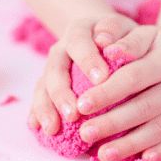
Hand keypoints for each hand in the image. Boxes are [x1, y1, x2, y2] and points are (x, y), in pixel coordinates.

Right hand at [28, 13, 136, 135]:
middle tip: (73, 115)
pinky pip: (38, 99)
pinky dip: (36, 114)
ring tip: (52, 129)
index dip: (88, 59)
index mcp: (79, 32)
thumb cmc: (120, 39)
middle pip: (55, 69)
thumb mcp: (124, 31)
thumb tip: (106, 41)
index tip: (101, 79)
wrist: (101, 36)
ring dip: (45, 108)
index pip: (79, 43)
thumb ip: (118, 33)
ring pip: (43, 86)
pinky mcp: (47, 86)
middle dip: (62, 93)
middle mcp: (61, 50)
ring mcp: (51, 69)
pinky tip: (36, 128)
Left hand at [75, 25, 160, 160]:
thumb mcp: (139, 32)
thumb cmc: (152, 44)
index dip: (106, 93)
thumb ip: (119, 34)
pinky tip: (142, 160)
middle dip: (112, 124)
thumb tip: (101, 42)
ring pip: (157, 129)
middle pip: (143, 108)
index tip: (81, 105)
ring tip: (103, 156)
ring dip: (129, 145)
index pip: (131, 78)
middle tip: (85, 134)